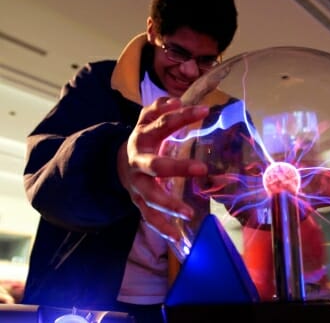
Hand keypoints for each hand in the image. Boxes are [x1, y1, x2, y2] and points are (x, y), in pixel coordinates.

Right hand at [117, 97, 208, 240]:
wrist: (117, 161)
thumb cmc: (143, 139)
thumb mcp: (147, 119)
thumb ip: (159, 108)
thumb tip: (175, 101)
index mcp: (142, 137)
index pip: (163, 124)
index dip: (182, 116)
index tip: (205, 111)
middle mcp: (137, 162)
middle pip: (155, 166)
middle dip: (177, 168)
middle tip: (202, 169)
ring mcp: (136, 184)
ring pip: (150, 196)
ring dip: (169, 205)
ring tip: (188, 214)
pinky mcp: (137, 201)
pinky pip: (148, 216)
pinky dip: (161, 227)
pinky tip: (177, 236)